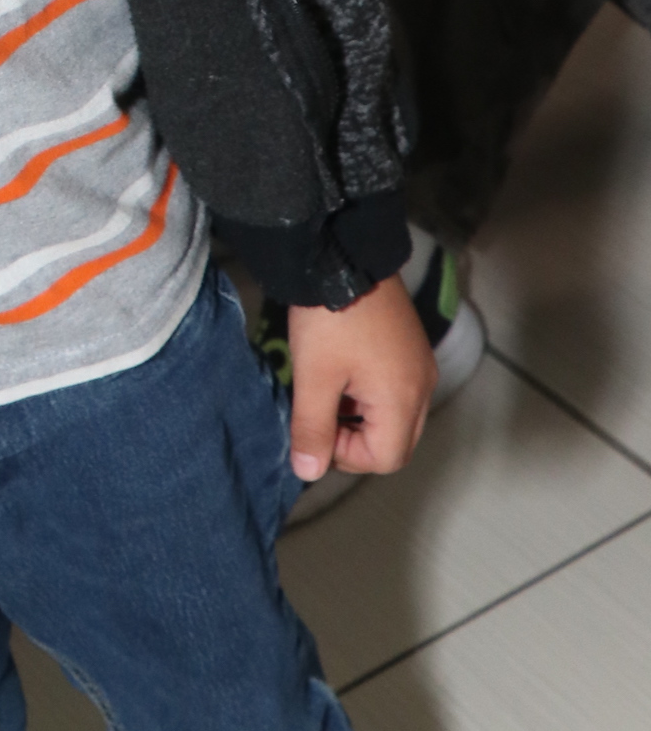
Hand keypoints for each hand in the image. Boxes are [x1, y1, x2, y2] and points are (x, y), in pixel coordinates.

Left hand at [286, 275, 433, 481]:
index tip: (317, 429)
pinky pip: (399, 393)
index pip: (386, 459)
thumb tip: (308, 473)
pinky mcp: (412, 351)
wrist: (345, 258)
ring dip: (363, 420)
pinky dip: (371, 398)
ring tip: (328, 392)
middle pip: (397, 443)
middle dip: (357, 443)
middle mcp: (422, 388)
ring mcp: (421, 368)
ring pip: (397, 419)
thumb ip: (312, 428)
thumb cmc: (330, 320)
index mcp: (403, 399)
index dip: (347, 457)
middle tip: (321, 416)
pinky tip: (343, 375)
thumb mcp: (314, 376)